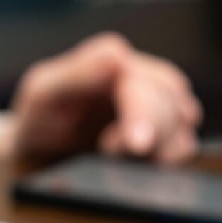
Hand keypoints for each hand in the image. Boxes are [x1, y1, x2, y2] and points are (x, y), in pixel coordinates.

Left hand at [0, 32, 201, 163]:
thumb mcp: (43, 92)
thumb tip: (118, 58)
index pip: (145, 82)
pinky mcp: (161, 133)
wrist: (37, 151)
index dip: (145, 114)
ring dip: (163, 147)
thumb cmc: (37, 117)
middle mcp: (139, 76)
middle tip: (110, 152)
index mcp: (111, 59)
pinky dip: (170, 158)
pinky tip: (142, 164)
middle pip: (172, 100)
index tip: (136, 145)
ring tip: (123, 159)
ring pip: (184, 122)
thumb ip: (77, 73)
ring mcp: (154, 104)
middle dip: (152, 133)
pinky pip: (184, 143)